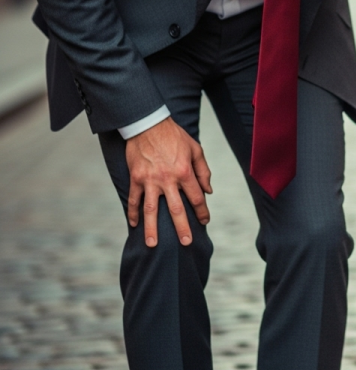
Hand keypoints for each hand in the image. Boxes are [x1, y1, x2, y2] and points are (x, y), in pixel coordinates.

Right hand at [125, 117, 212, 246]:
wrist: (148, 124)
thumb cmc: (175, 136)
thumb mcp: (195, 149)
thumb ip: (203, 171)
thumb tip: (209, 191)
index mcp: (185, 172)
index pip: (197, 197)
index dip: (202, 211)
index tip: (205, 221)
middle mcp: (168, 179)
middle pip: (176, 209)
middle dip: (182, 228)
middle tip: (186, 242)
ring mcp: (150, 180)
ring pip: (152, 210)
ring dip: (152, 229)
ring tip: (153, 245)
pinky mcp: (136, 178)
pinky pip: (134, 200)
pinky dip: (133, 213)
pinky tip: (135, 225)